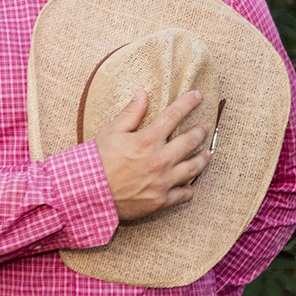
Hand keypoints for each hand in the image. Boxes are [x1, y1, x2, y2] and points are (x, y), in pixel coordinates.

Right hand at [94, 89, 210, 221]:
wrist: (88, 194)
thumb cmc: (97, 162)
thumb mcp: (111, 132)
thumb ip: (130, 113)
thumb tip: (142, 94)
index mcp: (147, 139)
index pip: (174, 115)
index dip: (188, 103)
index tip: (198, 96)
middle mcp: (160, 159)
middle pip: (190, 141)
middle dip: (200, 131)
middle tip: (204, 127)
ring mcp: (163, 181)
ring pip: (194, 168)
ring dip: (203, 158)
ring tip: (208, 153)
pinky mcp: (161, 201)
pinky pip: (184, 194)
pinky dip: (189, 188)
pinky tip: (191, 184)